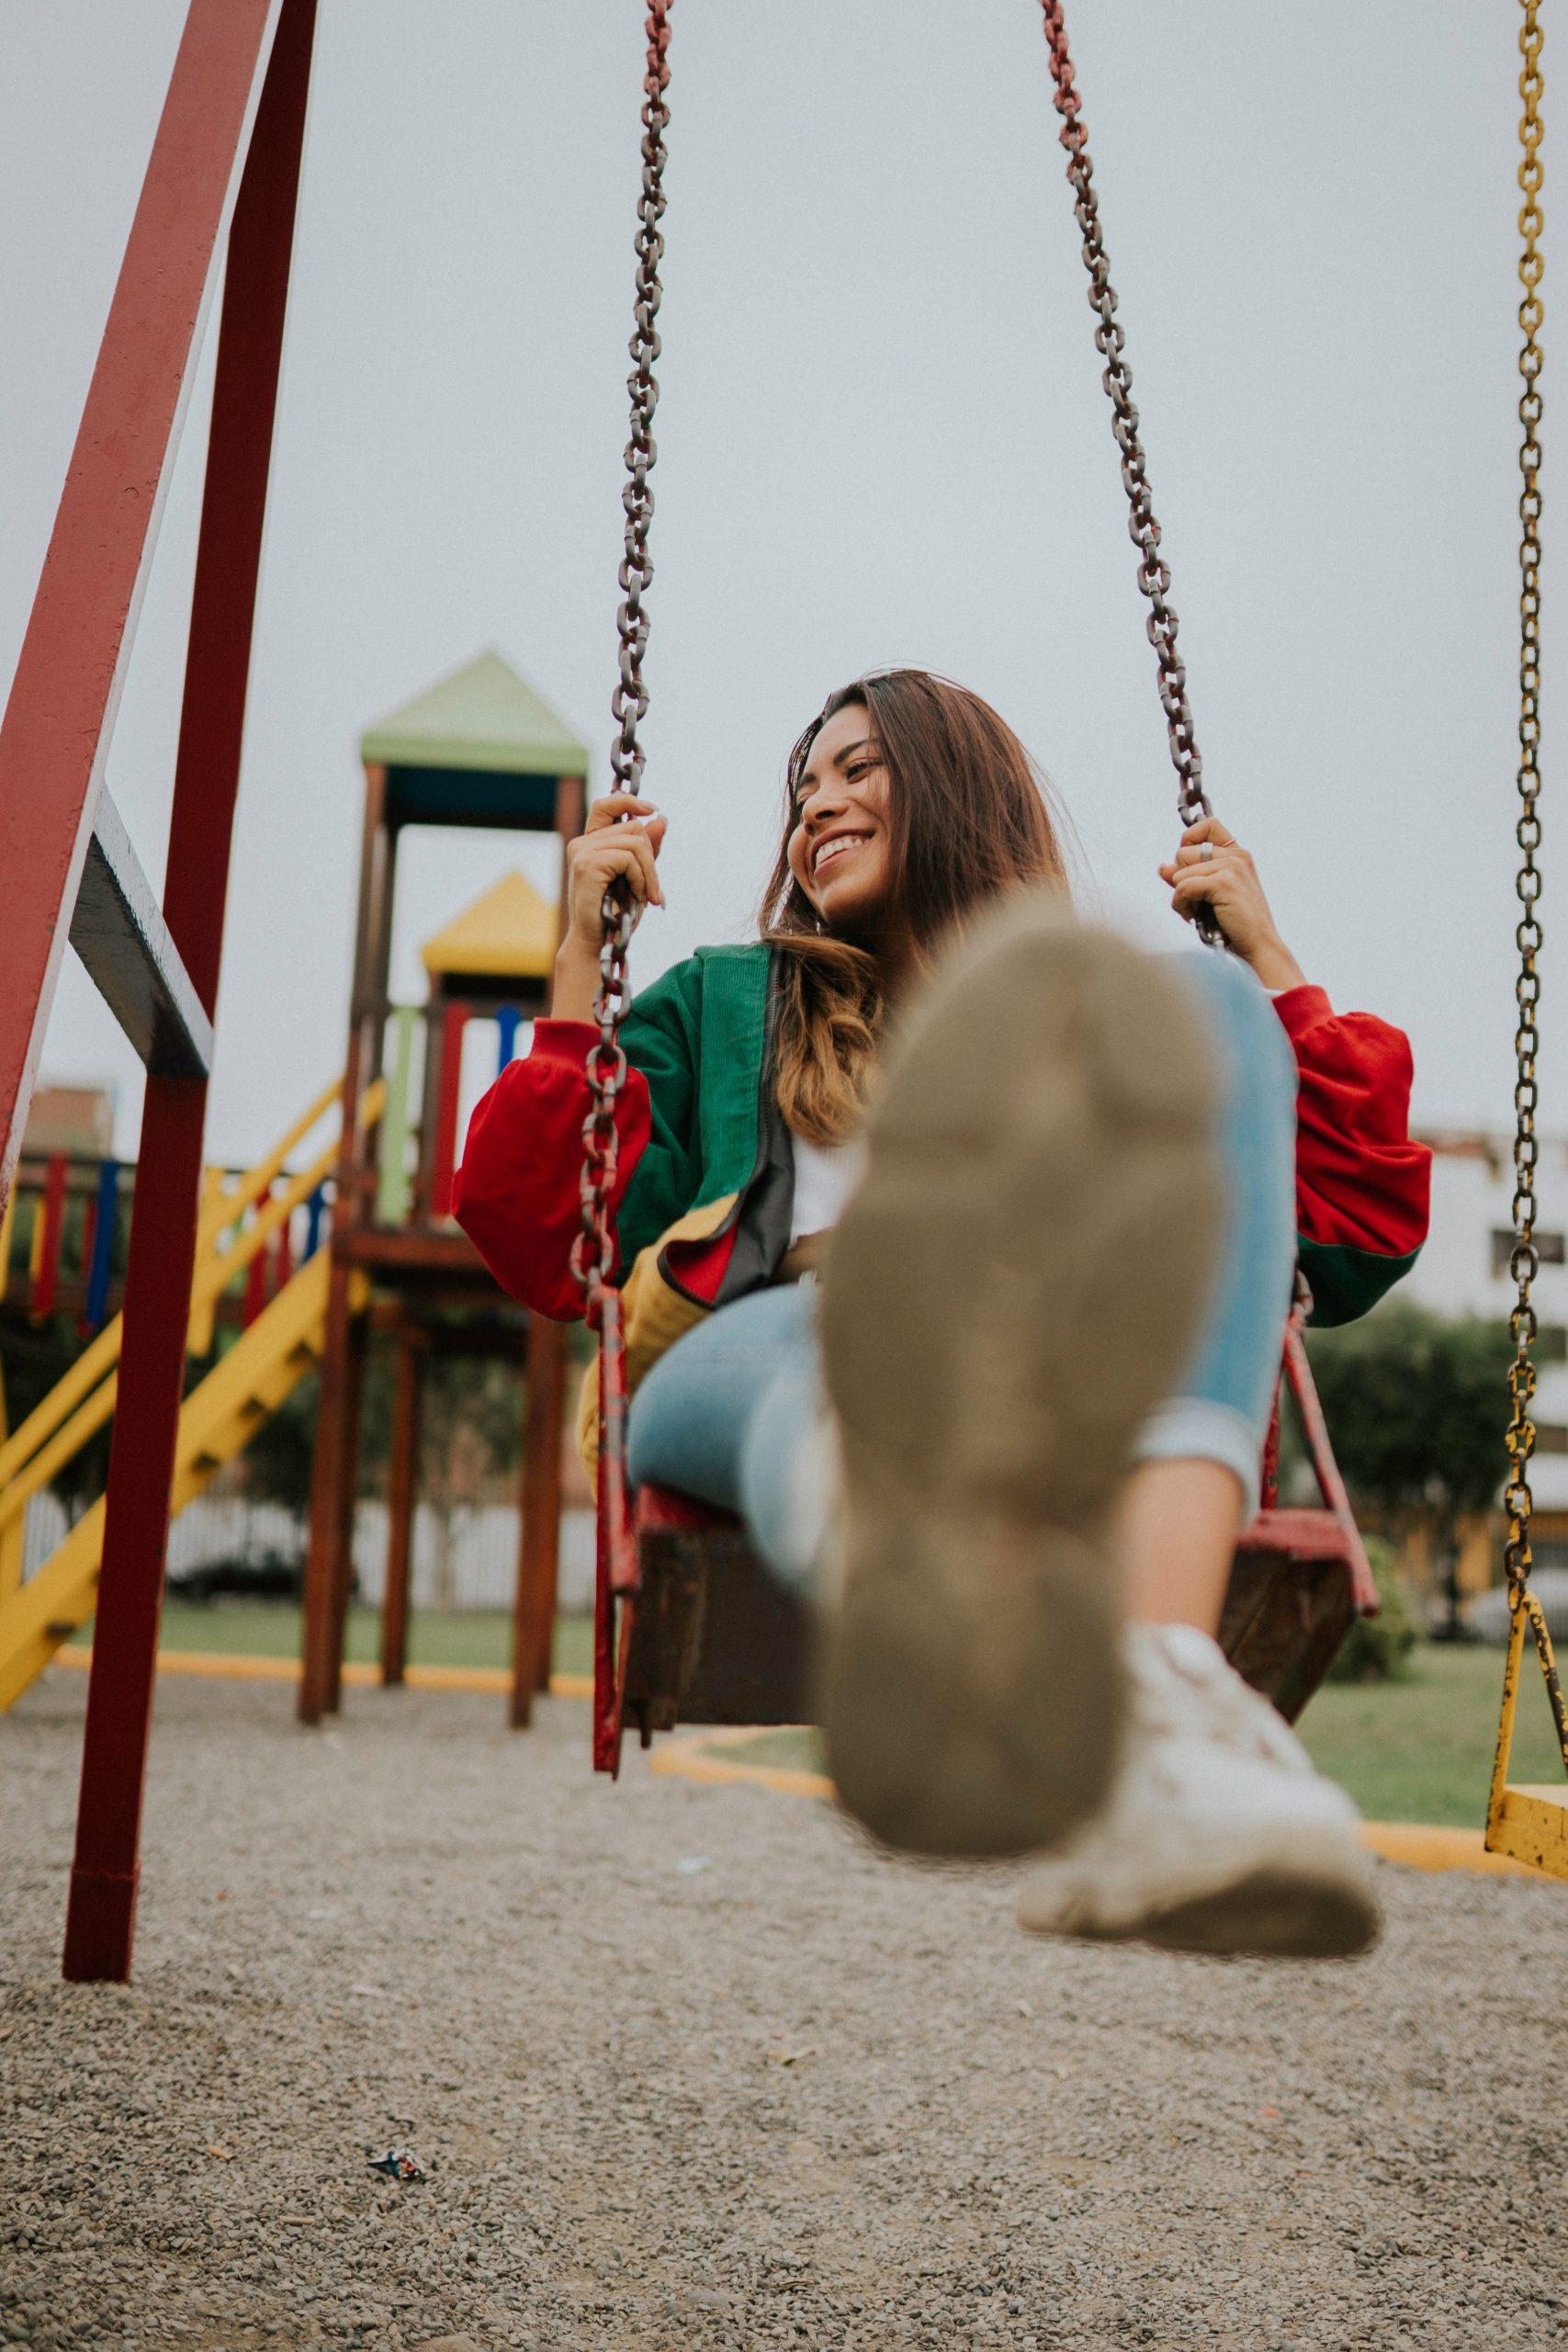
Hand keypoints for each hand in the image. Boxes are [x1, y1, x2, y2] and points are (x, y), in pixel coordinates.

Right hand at [562, 792, 667, 956]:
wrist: (599, 943)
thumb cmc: (617, 913)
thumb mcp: (638, 875)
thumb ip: (647, 848)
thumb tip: (660, 818)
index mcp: (591, 843)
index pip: (606, 804)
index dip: (629, 800)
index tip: (652, 810)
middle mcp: (582, 843)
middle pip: (633, 827)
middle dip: (651, 857)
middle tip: (652, 889)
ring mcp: (582, 852)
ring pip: (636, 842)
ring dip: (649, 872)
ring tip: (645, 896)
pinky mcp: (587, 864)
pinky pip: (629, 858)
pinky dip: (641, 878)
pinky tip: (636, 896)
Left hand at [1158, 819, 1305, 990]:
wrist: (1258, 947)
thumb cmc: (1234, 925)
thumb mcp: (1208, 896)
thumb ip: (1188, 877)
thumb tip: (1162, 868)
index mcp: (1237, 854)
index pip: (1207, 825)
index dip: (1188, 841)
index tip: (1187, 866)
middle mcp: (1235, 856)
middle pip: (1183, 851)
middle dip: (1180, 878)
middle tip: (1194, 900)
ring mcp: (1231, 867)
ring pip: (1180, 872)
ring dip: (1180, 897)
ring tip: (1196, 913)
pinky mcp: (1224, 883)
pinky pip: (1183, 886)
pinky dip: (1181, 905)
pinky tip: (1193, 918)